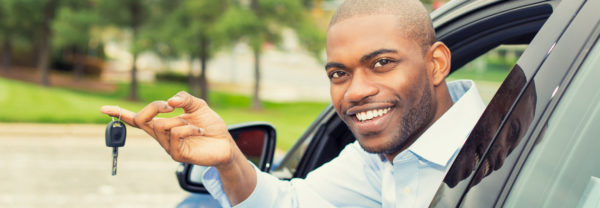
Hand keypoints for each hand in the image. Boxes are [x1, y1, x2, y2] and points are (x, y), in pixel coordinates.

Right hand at [100, 91, 234, 166]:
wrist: (225, 143)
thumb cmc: (210, 125)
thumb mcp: (198, 105)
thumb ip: (184, 98)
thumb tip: (170, 100)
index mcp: (162, 123)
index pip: (137, 118)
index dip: (120, 113)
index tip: (103, 108)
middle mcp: (161, 135)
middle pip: (142, 119)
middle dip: (154, 107)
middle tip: (169, 105)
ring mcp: (168, 146)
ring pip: (161, 126)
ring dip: (179, 120)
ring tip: (193, 124)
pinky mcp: (177, 154)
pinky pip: (176, 134)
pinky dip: (189, 128)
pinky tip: (200, 131)